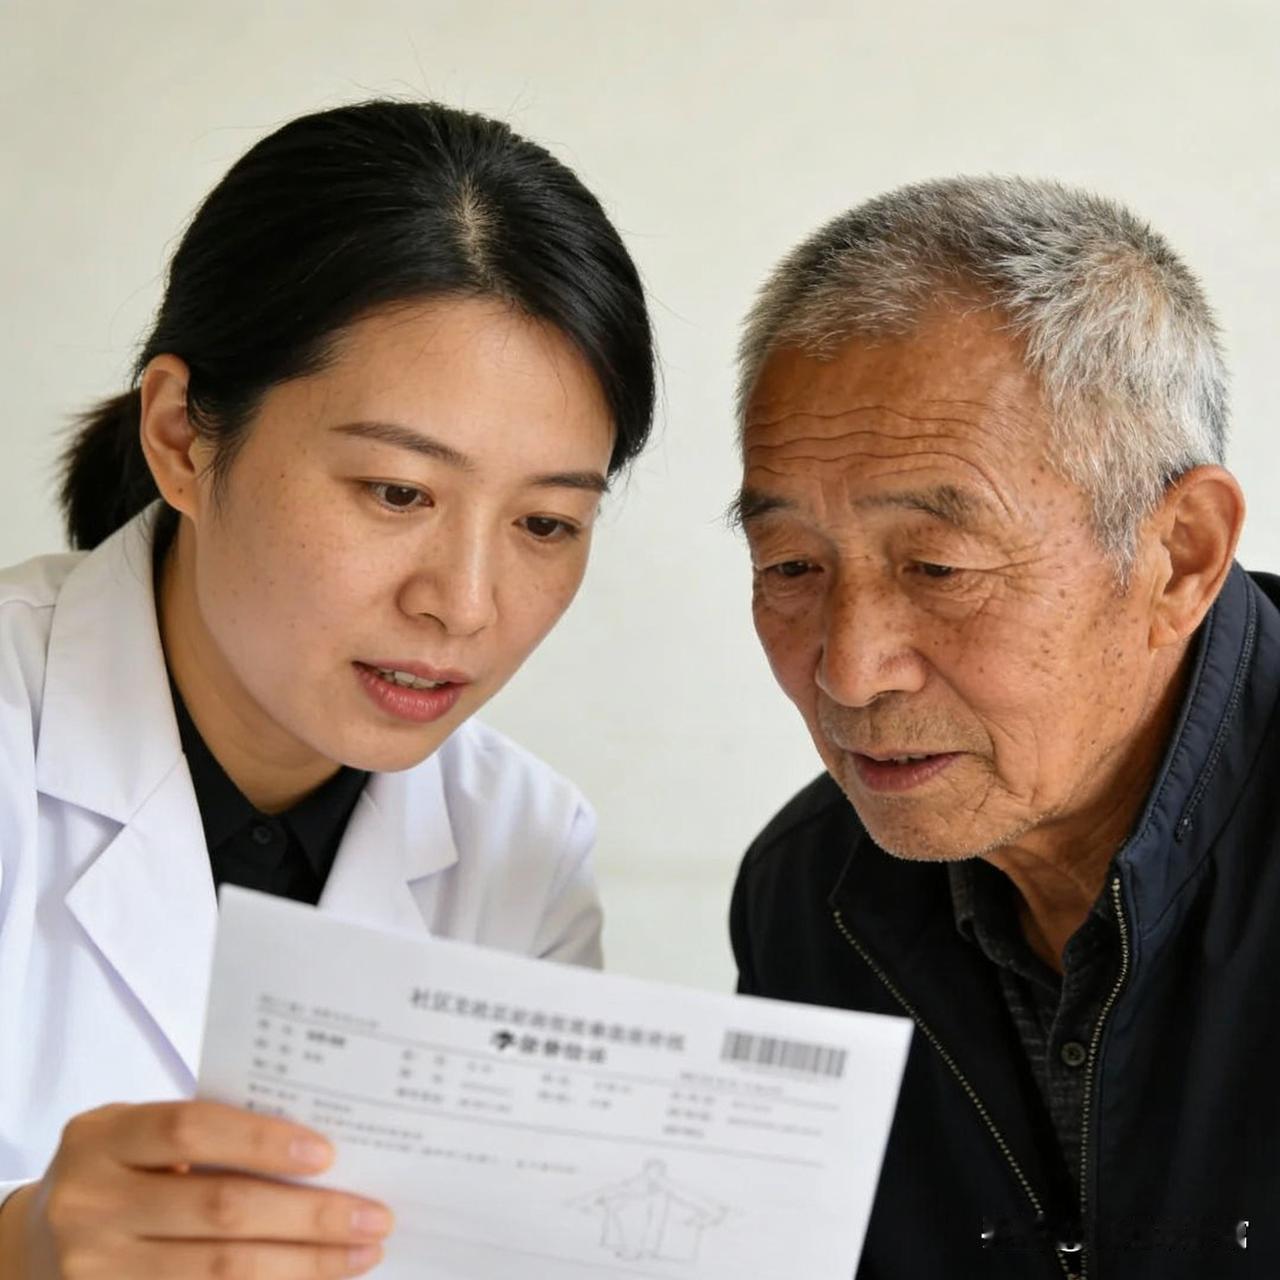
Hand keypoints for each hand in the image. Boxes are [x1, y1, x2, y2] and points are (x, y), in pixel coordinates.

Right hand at [0, 1100, 392, 1277]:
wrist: (39, 1240)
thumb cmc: (119, 1169)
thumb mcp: (139, 1135)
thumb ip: (210, 1134)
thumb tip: (319, 1153)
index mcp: (103, 1139)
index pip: (190, 1132)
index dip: (261, 1142)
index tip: (328, 1154)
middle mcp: (91, 1205)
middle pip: (217, 1211)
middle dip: (308, 1216)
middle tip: (373, 1215)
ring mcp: (94, 1270)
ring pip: (217, 1273)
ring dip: (302, 1266)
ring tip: (360, 1255)